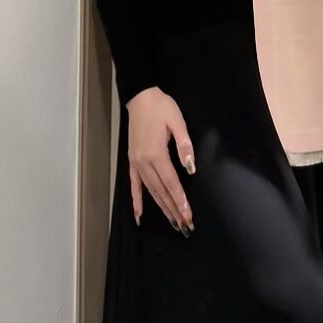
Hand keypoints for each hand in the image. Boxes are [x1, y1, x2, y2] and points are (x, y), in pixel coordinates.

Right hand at [126, 86, 194, 234]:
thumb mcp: (177, 122)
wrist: (140, 96)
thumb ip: (184, 145)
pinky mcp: (132, 161)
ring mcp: (136, 163)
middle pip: (161, 191)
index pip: (171, 182)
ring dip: (161, 207)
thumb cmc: (162, 107)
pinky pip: (134, 184)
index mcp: (156, 153)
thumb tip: (190, 168)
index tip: (188, 215)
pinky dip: (137, 200)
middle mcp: (144, 162)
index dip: (180, 200)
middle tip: (184, 226)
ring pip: (150, 190)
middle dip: (173, 209)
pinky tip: (139, 215)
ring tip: (172, 222)